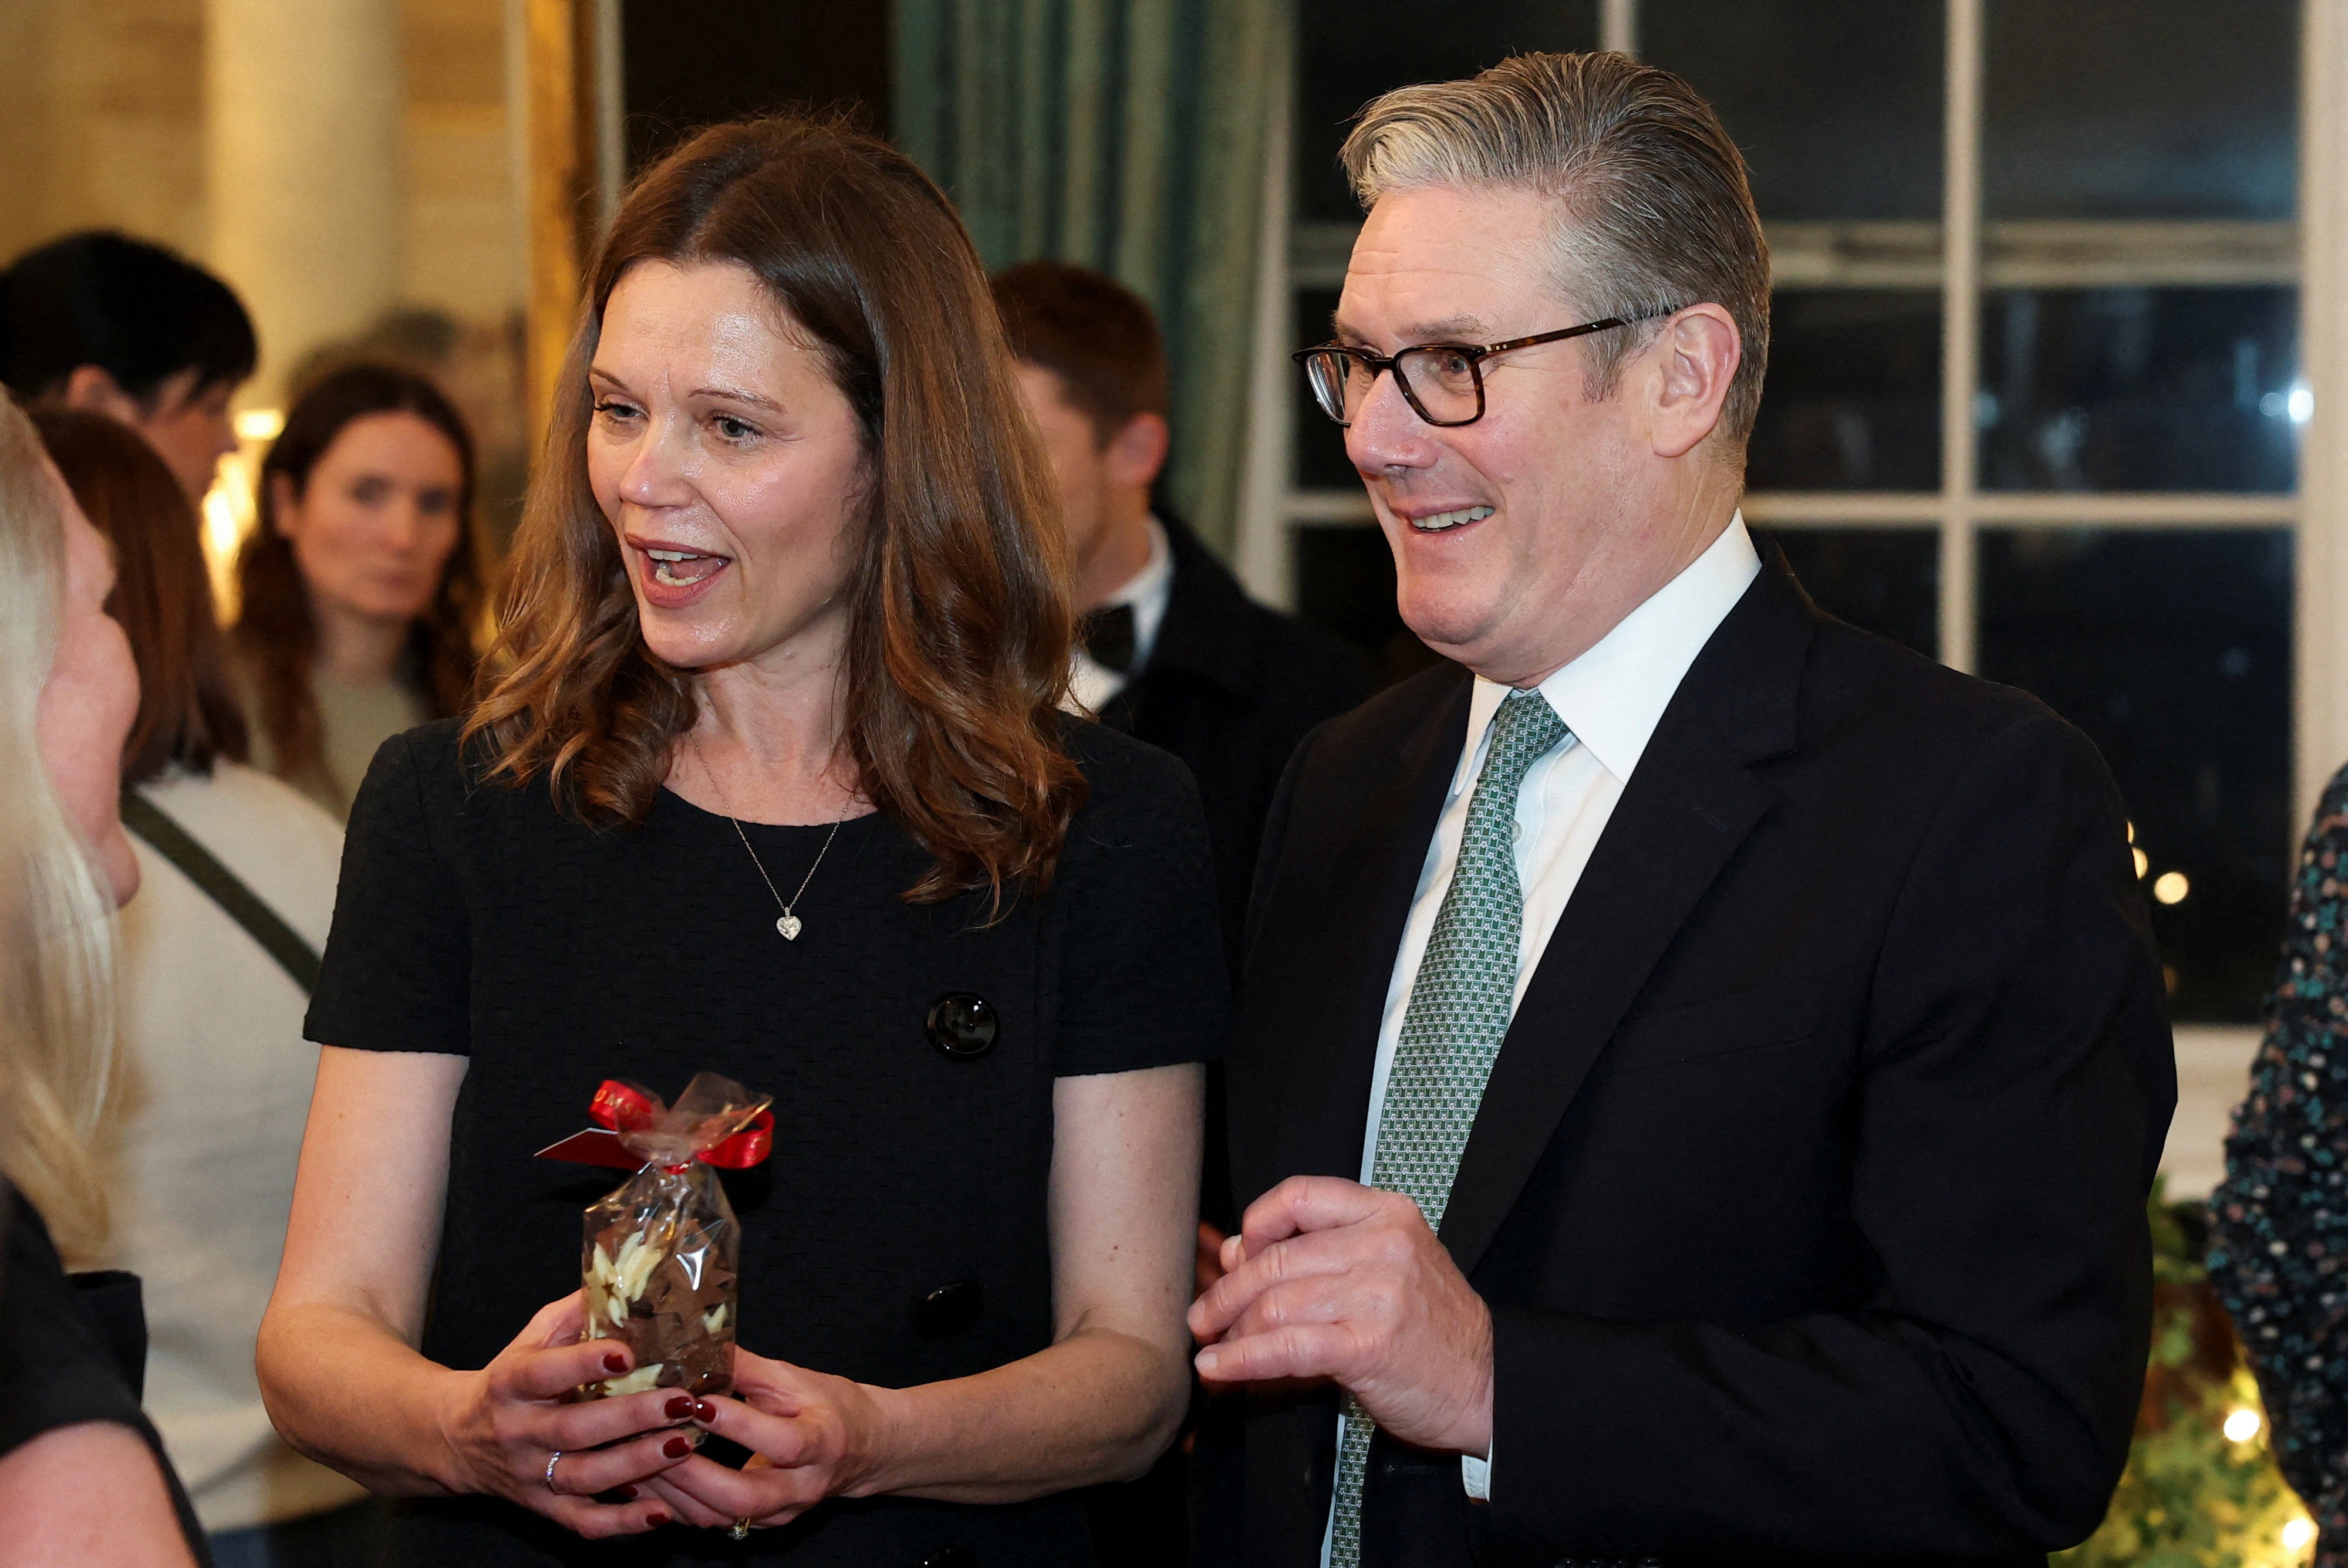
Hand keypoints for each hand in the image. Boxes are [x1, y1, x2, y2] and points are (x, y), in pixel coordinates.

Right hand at [434, 1292, 699, 1537]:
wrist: (455, 1438)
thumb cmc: (511, 1377)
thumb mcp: (531, 1336)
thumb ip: (575, 1313)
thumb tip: (626, 1280)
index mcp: (510, 1383)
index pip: (543, 1373)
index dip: (583, 1364)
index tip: (628, 1351)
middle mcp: (517, 1432)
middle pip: (573, 1429)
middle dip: (630, 1416)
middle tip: (681, 1402)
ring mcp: (529, 1475)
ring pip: (583, 1477)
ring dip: (636, 1464)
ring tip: (685, 1444)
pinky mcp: (542, 1507)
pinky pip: (583, 1522)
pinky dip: (623, 1523)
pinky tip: (662, 1512)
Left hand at [636, 1346, 890, 1533]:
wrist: (862, 1449)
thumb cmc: (827, 1405)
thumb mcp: (795, 1378)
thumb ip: (746, 1367)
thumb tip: (697, 1344)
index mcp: (822, 1442)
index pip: (782, 1441)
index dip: (737, 1424)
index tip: (694, 1401)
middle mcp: (803, 1486)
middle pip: (744, 1496)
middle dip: (691, 1473)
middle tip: (651, 1441)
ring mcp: (780, 1513)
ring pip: (721, 1517)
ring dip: (673, 1491)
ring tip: (634, 1460)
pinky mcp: (760, 1524)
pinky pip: (713, 1522)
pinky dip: (676, 1502)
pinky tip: (647, 1479)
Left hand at [1186, 1176, 1493, 1455]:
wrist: (1489, 1384)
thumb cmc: (1432, 1328)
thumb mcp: (1388, 1267)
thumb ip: (1321, 1252)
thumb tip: (1238, 1252)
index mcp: (1388, 1213)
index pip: (1301, 1195)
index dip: (1256, 1224)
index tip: (1236, 1256)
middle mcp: (1383, 1244)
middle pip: (1277, 1258)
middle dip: (1227, 1292)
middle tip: (1203, 1316)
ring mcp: (1378, 1293)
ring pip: (1275, 1303)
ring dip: (1231, 1331)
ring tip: (1212, 1348)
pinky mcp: (1369, 1345)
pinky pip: (1286, 1348)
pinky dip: (1243, 1360)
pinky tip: (1219, 1368)